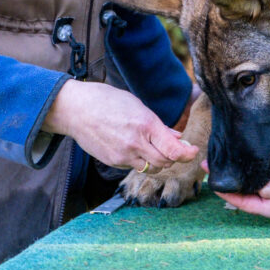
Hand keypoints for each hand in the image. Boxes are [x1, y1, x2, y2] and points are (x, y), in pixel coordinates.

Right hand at [43, 81, 197, 172]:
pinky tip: (134, 147)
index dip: (188, 154)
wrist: (76, 110)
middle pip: (165, 162)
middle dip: (173, 157)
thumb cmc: (107, 101)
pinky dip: (140, 161)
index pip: (174, 150)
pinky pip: (134, 167)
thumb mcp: (137, 106)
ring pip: (151, 168)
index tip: (193, 151)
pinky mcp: (113, 162)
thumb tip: (176, 137)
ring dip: (158, 162)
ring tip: (155, 148)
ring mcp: (123, 155)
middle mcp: (135, 143)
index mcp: (145, 124)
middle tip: (175, 149)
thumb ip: (158, 125)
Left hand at [205, 152, 269, 219]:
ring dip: (237, 173)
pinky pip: (258, 175)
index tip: (213, 182)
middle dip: (229, 181)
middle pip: (244, 193)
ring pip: (250, 183)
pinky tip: (239, 158)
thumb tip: (248, 185)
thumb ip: (267, 187)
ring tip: (220, 160)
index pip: (243, 203)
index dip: (226, 193)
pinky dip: (248, 168)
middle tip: (210, 165)